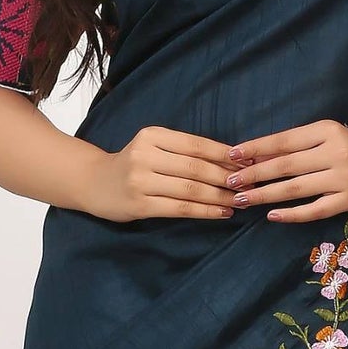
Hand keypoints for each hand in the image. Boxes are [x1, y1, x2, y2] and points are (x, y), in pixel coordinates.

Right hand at [82, 125, 236, 220]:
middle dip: (229, 178)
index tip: (250, 163)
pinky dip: (206, 211)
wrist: (94, 183)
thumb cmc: (134, 165)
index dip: (226, 155)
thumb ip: (186, 152)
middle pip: (197, 168)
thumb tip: (233, 160)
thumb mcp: (154, 147)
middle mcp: (144, 155)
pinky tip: (222, 213)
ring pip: (191, 189)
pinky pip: (180, 208)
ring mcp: (140, 181)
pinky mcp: (139, 204)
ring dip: (221, 197)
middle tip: (252, 184)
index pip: (197, 145)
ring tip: (242, 200)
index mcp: (152, 135)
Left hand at [223, 120, 347, 222]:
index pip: (284, 140)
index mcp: (327, 131)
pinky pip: (315, 210)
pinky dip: (292, 214)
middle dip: (255, 174)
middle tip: (231, 181)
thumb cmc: (344, 146)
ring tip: (243, 198)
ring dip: (265, 194)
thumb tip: (254, 156)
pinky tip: (272, 215)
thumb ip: (292, 145)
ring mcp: (343, 179)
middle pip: (286, 166)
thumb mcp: (321, 136)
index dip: (256, 148)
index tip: (232, 154)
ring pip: (296, 189)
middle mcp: (336, 154)